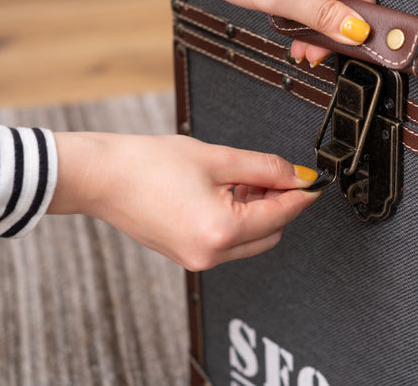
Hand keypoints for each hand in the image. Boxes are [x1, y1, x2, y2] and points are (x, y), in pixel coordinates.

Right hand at [48, 132, 320, 269]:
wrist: (102, 177)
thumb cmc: (148, 164)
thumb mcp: (217, 158)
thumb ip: (264, 168)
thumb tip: (297, 176)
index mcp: (222, 231)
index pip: (281, 215)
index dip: (302, 194)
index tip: (315, 180)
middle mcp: (211, 255)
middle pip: (270, 233)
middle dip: (279, 204)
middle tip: (277, 173)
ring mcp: (197, 260)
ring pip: (251, 241)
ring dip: (258, 213)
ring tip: (245, 178)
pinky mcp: (187, 255)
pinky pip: (228, 243)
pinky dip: (238, 221)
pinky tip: (228, 191)